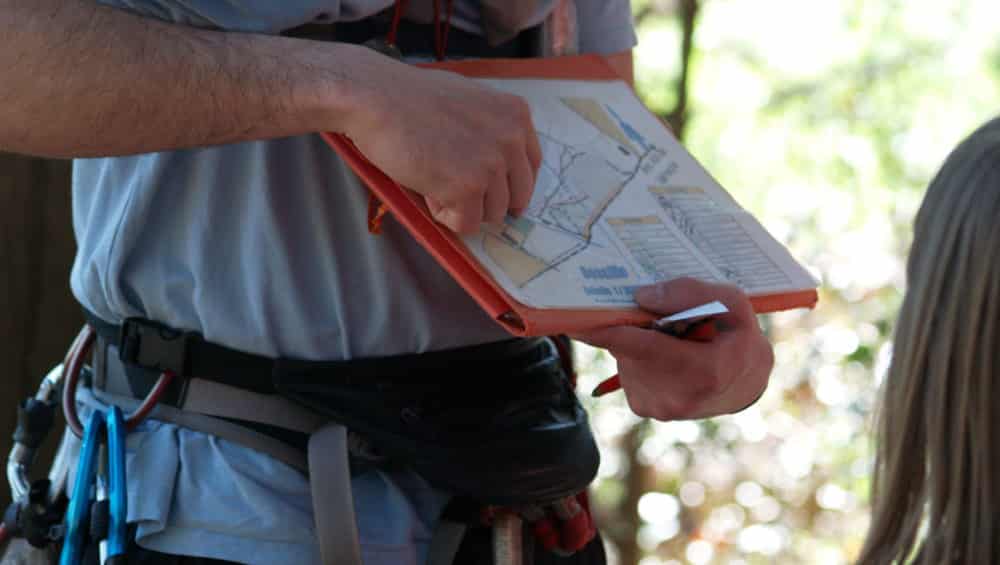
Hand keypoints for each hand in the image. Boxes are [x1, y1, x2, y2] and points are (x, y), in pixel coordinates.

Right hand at [342, 52, 540, 233]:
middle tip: (457, 192)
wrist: (376, 99)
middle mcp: (512, 139)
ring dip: (464, 207)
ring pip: (493, 214)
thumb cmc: (410, 98)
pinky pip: (467, 224)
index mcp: (516, 115)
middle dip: (489, 200)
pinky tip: (427, 189)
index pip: (531, 166)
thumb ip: (491, 129)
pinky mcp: (469, 188)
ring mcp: (492, 164)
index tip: (494, 192)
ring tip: (434, 180)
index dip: (511, 184)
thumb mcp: (468, 101)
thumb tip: (497, 164)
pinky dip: (445, 215)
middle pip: (517, 196)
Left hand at [570, 278, 773, 420]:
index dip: (608, 332)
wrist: (744, 382)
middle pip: (629, 347)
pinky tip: (664, 355)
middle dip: (635, 325)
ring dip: (639, 340)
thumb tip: (641, 296)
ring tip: (673, 339)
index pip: (644, 347)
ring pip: (625, 356)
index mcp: (704, 371)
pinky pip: (627, 368)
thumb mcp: (732, 304)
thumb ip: (690, 294)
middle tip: (662, 317)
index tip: (574, 321)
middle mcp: (676, 397)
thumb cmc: (738, 337)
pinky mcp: (643, 407)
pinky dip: (638, 355)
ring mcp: (657, 407)